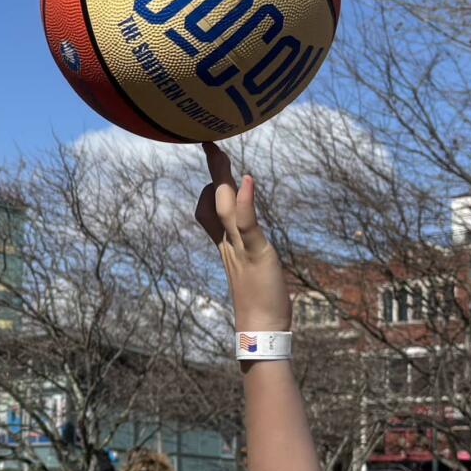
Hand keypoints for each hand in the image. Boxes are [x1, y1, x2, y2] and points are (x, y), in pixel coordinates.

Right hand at [194, 141, 289, 332]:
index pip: (211, 205)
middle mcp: (229, 241)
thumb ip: (249, 245)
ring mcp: (240, 247)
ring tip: (219, 152)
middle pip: (216, 199)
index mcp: (227, 242)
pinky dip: (245, 202)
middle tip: (209, 141)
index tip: (212, 155)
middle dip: (213, 169)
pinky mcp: (256, 253)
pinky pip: (247, 224)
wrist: (261, 328)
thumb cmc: (261, 300)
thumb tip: (248, 234)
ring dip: (222, 179)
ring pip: (226, 208)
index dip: (212, 181)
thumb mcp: (253, 265)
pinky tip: (247, 180)